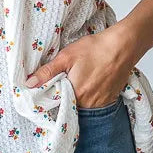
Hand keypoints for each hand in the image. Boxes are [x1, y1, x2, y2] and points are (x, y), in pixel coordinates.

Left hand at [24, 27, 138, 108]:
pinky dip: (89, 97)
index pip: (57, 105)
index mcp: (76, 93)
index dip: (52, 98)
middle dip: (64, 97)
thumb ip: (47, 72)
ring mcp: (101, 103)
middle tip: (63, 83)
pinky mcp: (110, 99)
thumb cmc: (95, 49)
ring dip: (77, 98)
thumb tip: (29, 84)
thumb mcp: (66, 56)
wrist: (123, 46)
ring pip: (82, 106)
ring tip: (77, 82)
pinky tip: (88, 83)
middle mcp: (89, 103)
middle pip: (70, 106)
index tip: (48, 91)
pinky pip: (94, 104)